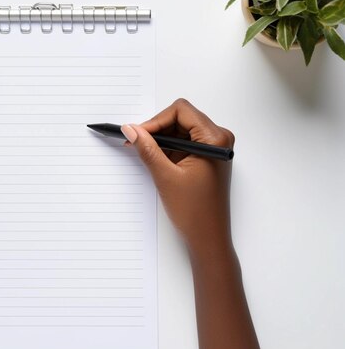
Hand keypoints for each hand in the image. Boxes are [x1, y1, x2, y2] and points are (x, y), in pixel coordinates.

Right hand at [121, 99, 235, 263]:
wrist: (208, 237)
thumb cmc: (195, 211)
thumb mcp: (165, 176)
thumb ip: (147, 149)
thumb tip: (131, 129)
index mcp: (215, 139)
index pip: (181, 111)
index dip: (156, 120)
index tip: (138, 133)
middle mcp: (218, 139)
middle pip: (181, 118)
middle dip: (156, 128)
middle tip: (136, 141)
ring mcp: (213, 148)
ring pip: (180, 129)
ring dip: (161, 139)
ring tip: (143, 152)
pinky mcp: (207, 157)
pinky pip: (184, 143)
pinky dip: (167, 148)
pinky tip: (154, 159)